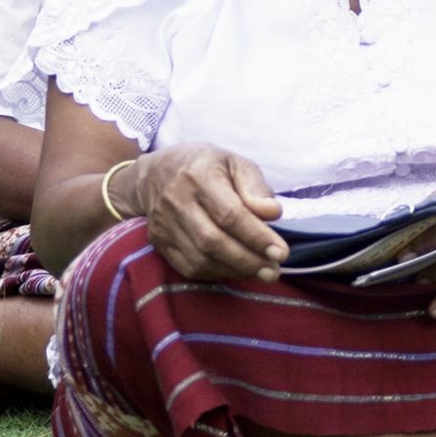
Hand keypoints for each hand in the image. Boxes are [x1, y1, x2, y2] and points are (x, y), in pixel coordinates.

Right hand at [135, 144, 287, 282]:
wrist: (154, 174)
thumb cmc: (206, 166)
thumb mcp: (235, 163)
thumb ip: (255, 186)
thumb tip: (273, 213)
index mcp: (199, 176)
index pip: (230, 214)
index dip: (256, 236)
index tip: (280, 252)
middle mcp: (177, 202)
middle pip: (213, 241)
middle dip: (247, 260)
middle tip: (273, 271)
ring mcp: (164, 225)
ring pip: (199, 259)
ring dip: (233, 270)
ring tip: (261, 272)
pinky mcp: (158, 242)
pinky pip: (187, 267)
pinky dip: (215, 273)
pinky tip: (236, 270)